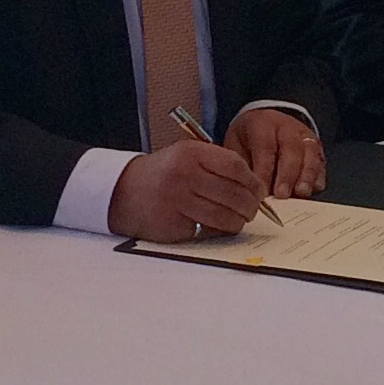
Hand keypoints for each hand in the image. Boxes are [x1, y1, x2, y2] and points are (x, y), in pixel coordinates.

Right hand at [108, 138, 266, 241]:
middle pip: (233, 193)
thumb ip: (216, 165)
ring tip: (239, 220)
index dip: (252, 181)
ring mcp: (178, 201)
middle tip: (253, 210)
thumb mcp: (186, 156)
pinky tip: (215, 225)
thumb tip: (253, 187)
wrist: (124, 191)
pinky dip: (216, 230)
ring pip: (224, 216)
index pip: (235, 166)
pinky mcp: (174, 224)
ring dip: (238, 222)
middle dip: (250, 205)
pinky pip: (207, 230)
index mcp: (191, 154)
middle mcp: (185, 175)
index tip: (259, 191)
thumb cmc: (163, 173)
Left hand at [222, 107, 325, 199]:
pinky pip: (321, 160)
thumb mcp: (236, 146)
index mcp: (262, 123)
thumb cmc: (248, 139)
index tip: (261, 192)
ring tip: (301, 193)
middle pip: (291, 149)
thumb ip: (243, 166)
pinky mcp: (316, 146)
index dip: (264, 170)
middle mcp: (286, 127)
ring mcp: (304, 135)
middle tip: (282, 194)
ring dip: (307, 175)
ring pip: (310, 153)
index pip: (265, 146)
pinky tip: (315, 189)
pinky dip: (319, 175)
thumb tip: (247, 192)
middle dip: (287, 174)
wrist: (264, 121)